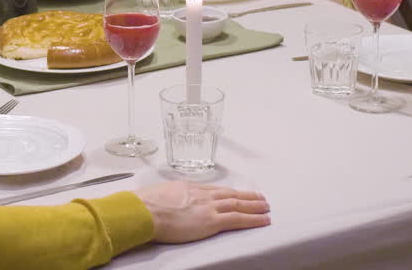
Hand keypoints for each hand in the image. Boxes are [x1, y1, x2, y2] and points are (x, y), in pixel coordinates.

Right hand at [134, 182, 269, 242]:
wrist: (145, 211)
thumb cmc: (146, 204)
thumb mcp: (160, 194)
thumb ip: (171, 197)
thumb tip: (170, 200)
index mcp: (189, 188)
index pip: (215, 190)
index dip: (229, 192)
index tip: (237, 193)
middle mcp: (202, 195)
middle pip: (230, 194)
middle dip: (247, 196)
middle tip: (260, 197)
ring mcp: (208, 207)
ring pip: (238, 204)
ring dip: (254, 205)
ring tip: (266, 206)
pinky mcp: (212, 221)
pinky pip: (238, 220)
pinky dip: (253, 219)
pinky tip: (263, 220)